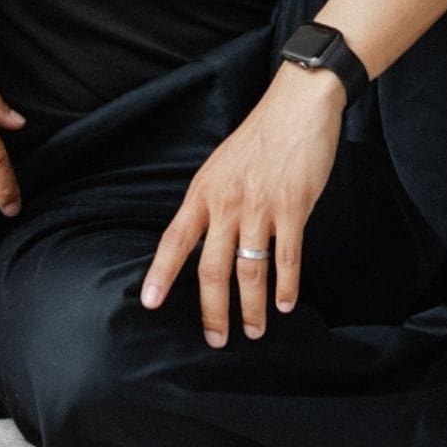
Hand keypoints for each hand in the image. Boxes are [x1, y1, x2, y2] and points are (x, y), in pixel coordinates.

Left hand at [139, 67, 345, 344]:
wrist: (296, 106)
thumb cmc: (258, 137)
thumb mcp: (220, 166)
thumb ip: (210, 201)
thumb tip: (201, 239)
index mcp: (203, 191)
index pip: (175, 239)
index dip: (161, 273)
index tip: (150, 303)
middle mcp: (227, 202)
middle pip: (211, 268)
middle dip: (212, 310)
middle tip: (215, 339)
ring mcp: (260, 206)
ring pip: (250, 271)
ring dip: (252, 308)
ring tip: (253, 331)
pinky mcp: (293, 207)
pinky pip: (287, 258)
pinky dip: (286, 287)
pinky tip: (284, 305)